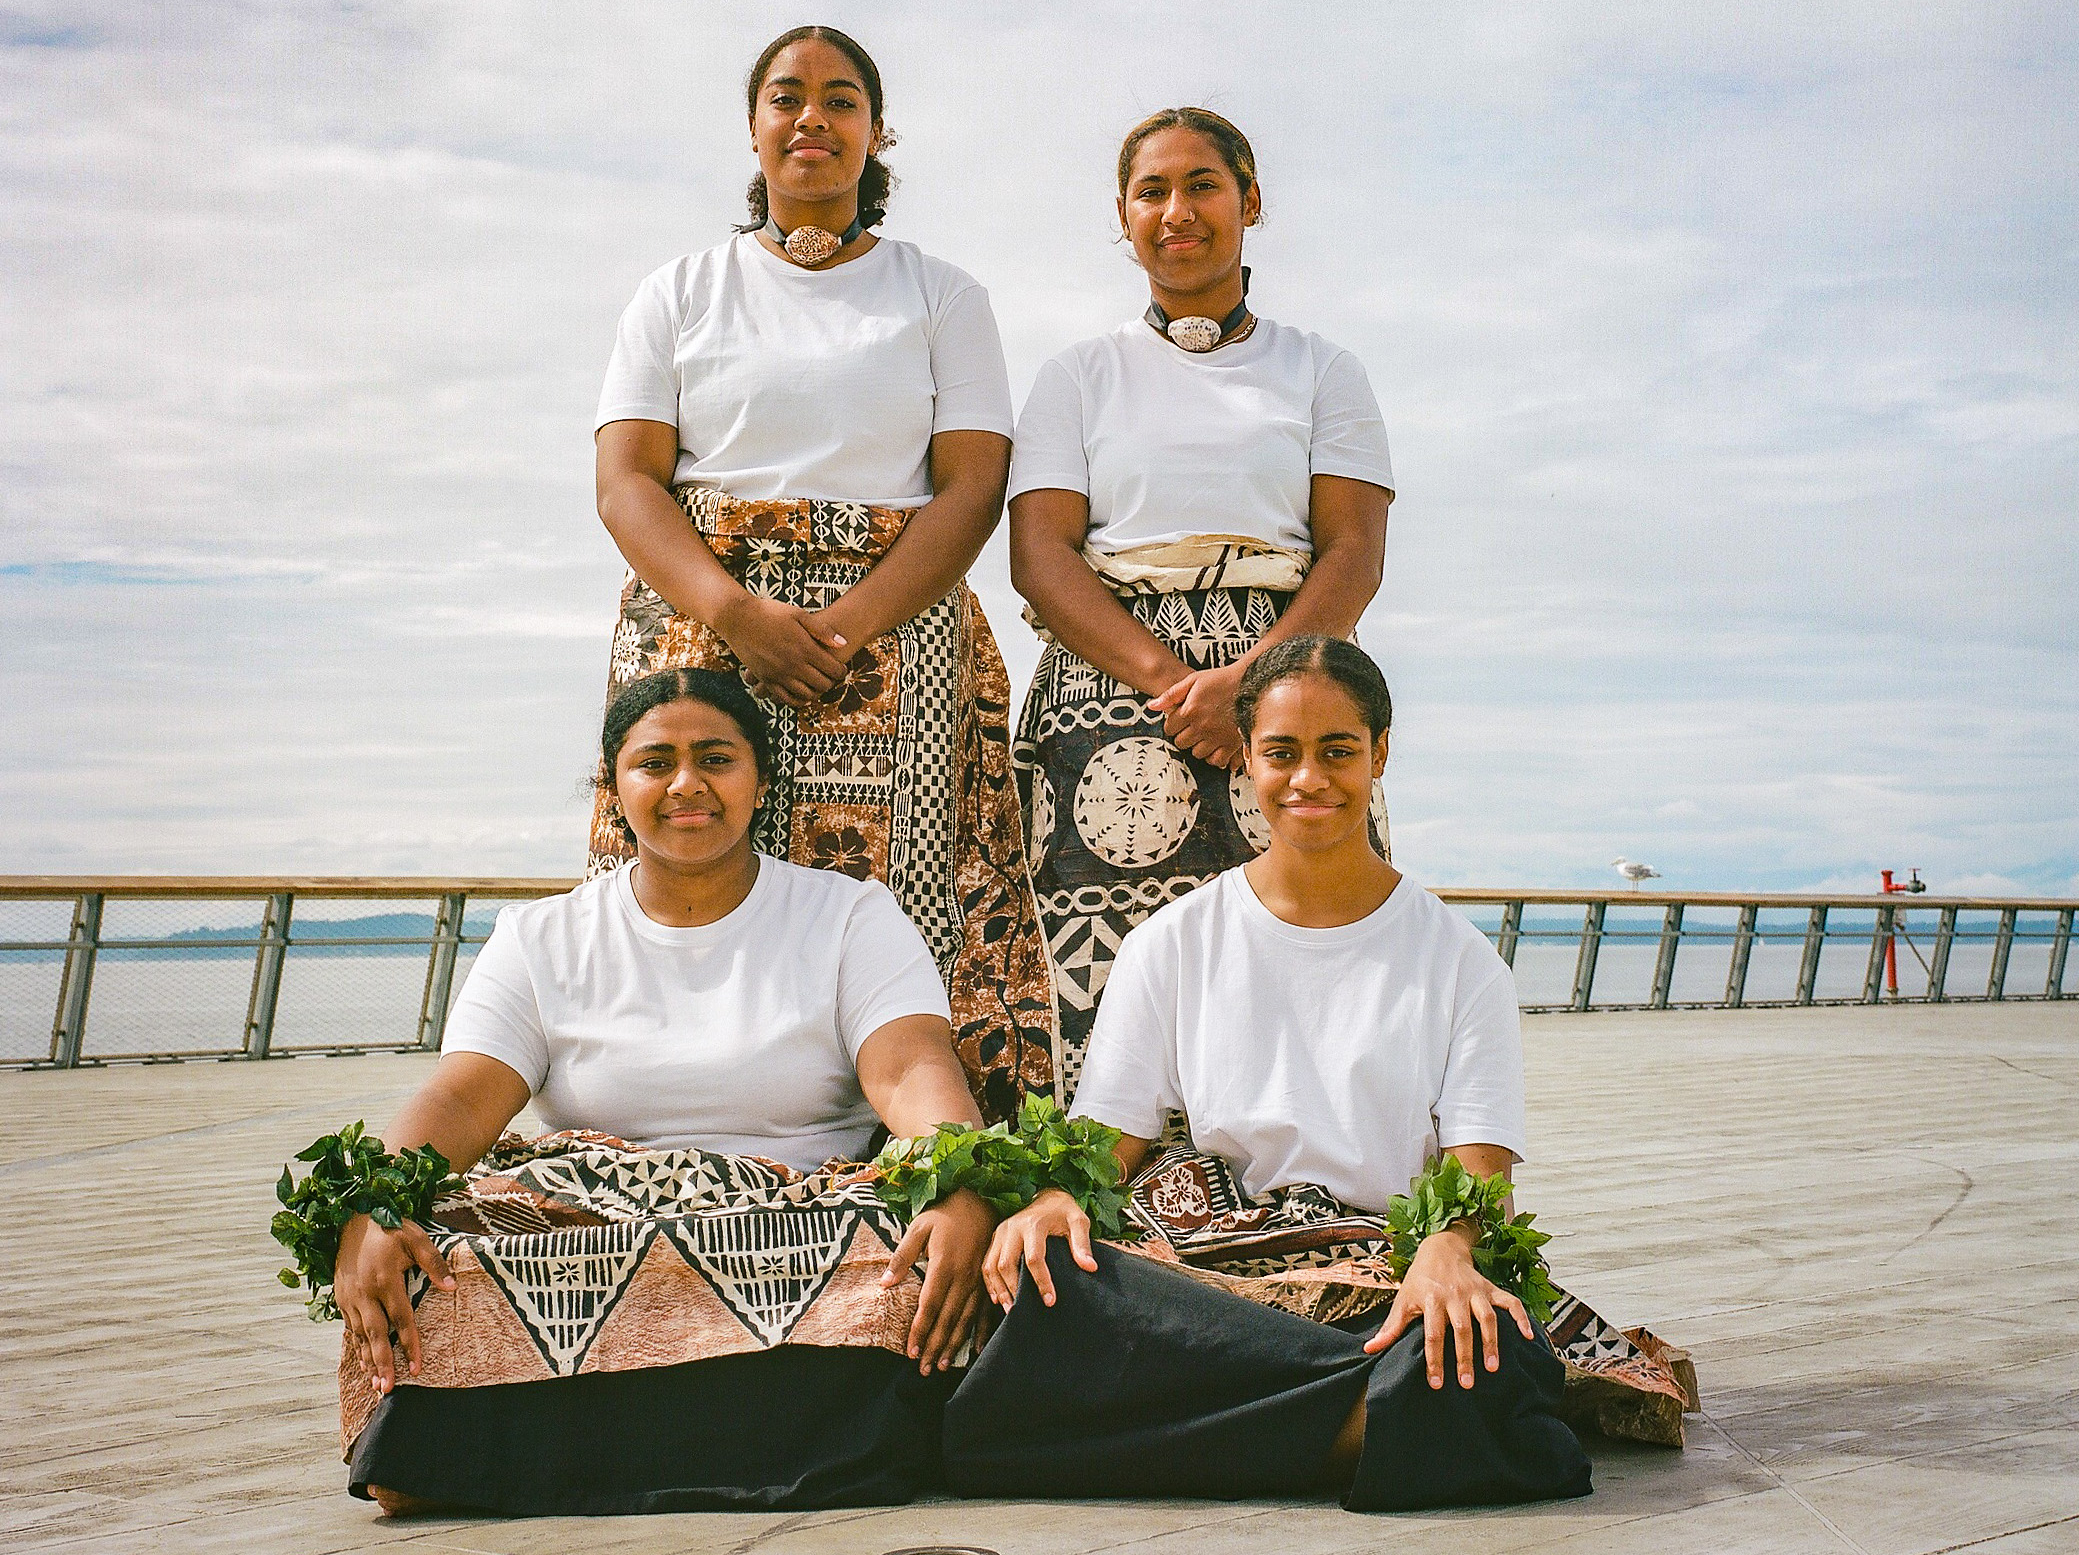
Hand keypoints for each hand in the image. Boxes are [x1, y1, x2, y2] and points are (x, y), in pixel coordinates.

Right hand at [335, 1212, 454, 1394]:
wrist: (350, 1218)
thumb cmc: (388, 1227)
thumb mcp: (415, 1237)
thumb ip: (434, 1263)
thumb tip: (452, 1287)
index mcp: (385, 1280)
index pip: (401, 1319)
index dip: (409, 1344)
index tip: (417, 1367)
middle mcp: (365, 1294)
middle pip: (375, 1335)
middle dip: (382, 1363)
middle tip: (388, 1390)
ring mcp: (350, 1298)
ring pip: (360, 1336)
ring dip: (368, 1361)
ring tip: (377, 1384)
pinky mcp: (341, 1298)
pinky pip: (350, 1328)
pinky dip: (356, 1347)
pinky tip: (363, 1362)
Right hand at [715, 593, 849, 706]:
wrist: (738, 617)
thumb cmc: (770, 612)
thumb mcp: (799, 614)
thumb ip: (822, 630)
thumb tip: (843, 643)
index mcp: (805, 648)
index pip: (833, 670)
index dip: (841, 671)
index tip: (841, 668)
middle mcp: (793, 665)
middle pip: (823, 685)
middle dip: (831, 682)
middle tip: (831, 677)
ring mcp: (779, 674)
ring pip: (806, 695)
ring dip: (815, 692)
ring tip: (817, 684)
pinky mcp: (766, 680)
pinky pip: (785, 699)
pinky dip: (797, 700)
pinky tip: (801, 694)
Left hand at [880, 1187, 995, 1373]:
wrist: (981, 1201)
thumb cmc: (945, 1215)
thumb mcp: (919, 1227)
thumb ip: (902, 1256)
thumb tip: (885, 1284)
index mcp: (944, 1266)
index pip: (929, 1306)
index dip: (919, 1330)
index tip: (910, 1351)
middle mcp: (963, 1278)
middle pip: (947, 1318)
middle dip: (934, 1346)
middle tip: (923, 1369)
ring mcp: (979, 1281)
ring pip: (965, 1319)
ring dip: (953, 1344)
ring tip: (941, 1365)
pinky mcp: (989, 1281)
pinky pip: (985, 1311)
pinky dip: (981, 1332)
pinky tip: (975, 1350)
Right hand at [981, 1187, 1096, 1310]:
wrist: (1048, 1196)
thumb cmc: (1064, 1212)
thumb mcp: (1078, 1221)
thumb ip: (1082, 1243)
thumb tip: (1090, 1267)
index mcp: (1033, 1224)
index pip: (1034, 1258)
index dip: (1041, 1281)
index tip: (1050, 1300)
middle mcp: (1013, 1228)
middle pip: (1006, 1264)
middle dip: (1014, 1289)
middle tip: (1023, 1310)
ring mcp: (1001, 1232)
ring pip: (992, 1265)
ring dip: (999, 1289)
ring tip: (1010, 1309)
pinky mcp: (996, 1238)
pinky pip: (987, 1263)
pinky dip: (990, 1283)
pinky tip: (998, 1298)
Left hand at [1149, 663, 1243, 767]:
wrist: (1251, 682)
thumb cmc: (1222, 679)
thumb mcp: (1193, 680)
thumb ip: (1171, 694)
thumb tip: (1152, 706)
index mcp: (1190, 710)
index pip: (1169, 728)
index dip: (1174, 724)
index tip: (1181, 720)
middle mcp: (1202, 726)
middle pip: (1181, 743)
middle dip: (1184, 735)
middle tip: (1193, 727)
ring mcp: (1216, 737)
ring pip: (1197, 753)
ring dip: (1198, 746)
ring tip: (1205, 734)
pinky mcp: (1231, 744)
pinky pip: (1216, 760)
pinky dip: (1214, 756)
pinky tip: (1215, 746)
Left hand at [1362, 1225, 1533, 1388]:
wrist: (1440, 1247)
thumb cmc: (1419, 1280)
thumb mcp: (1403, 1300)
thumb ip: (1391, 1328)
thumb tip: (1369, 1350)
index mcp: (1431, 1299)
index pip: (1433, 1334)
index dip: (1435, 1359)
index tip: (1437, 1384)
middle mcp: (1455, 1295)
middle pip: (1461, 1329)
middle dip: (1464, 1357)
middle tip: (1467, 1384)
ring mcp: (1475, 1291)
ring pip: (1487, 1317)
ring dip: (1491, 1342)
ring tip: (1493, 1368)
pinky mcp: (1490, 1288)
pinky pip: (1509, 1302)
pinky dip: (1520, 1318)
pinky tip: (1528, 1337)